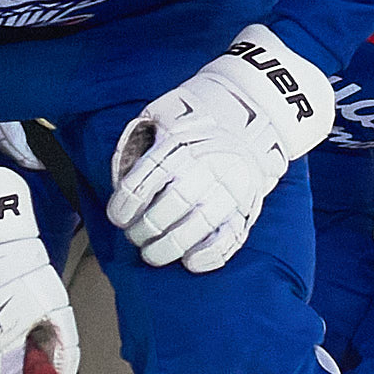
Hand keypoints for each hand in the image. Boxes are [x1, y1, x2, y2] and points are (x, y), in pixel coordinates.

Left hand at [105, 24, 332, 271]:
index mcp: (180, 143)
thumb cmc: (198, 118)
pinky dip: (208, 255)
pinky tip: (189, 262)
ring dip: (169, 248)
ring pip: (197, 227)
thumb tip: (118, 175)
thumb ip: (139, 140)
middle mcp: (206, 166)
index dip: (125, 204)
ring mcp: (229, 188)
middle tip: (135, 237)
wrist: (256, 111)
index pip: (146, 179)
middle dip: (145, 230)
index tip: (118, 217)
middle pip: (170, 207)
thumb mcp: (163, 114)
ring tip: (152, 254)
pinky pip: (229, 239)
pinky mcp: (247, 206)